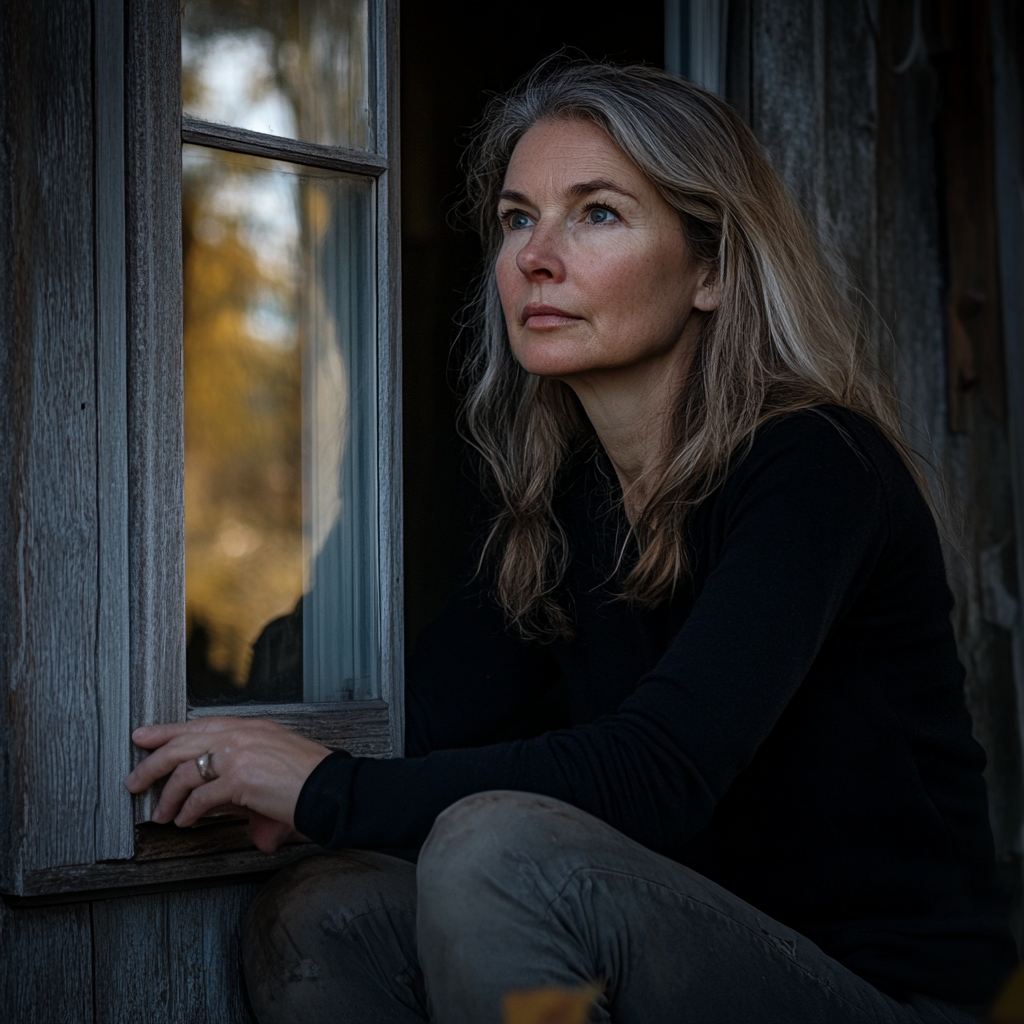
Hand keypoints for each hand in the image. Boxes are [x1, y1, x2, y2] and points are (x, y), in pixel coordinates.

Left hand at [124, 718, 331, 850]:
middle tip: (134, 780)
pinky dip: (187, 812)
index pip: (198, 725)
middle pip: (182, 743)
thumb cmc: (310, 779)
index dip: (166, 731)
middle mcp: (241, 735)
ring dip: (167, 797)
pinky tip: (185, 821)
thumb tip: (232, 811)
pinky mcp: (239, 778)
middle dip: (152, 763)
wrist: (330, 788)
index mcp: (250, 727)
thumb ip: (246, 782)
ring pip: (185, 771)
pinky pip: (200, 797)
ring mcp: (239, 753)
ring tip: (161, 814)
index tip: (144, 736)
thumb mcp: (274, 766)